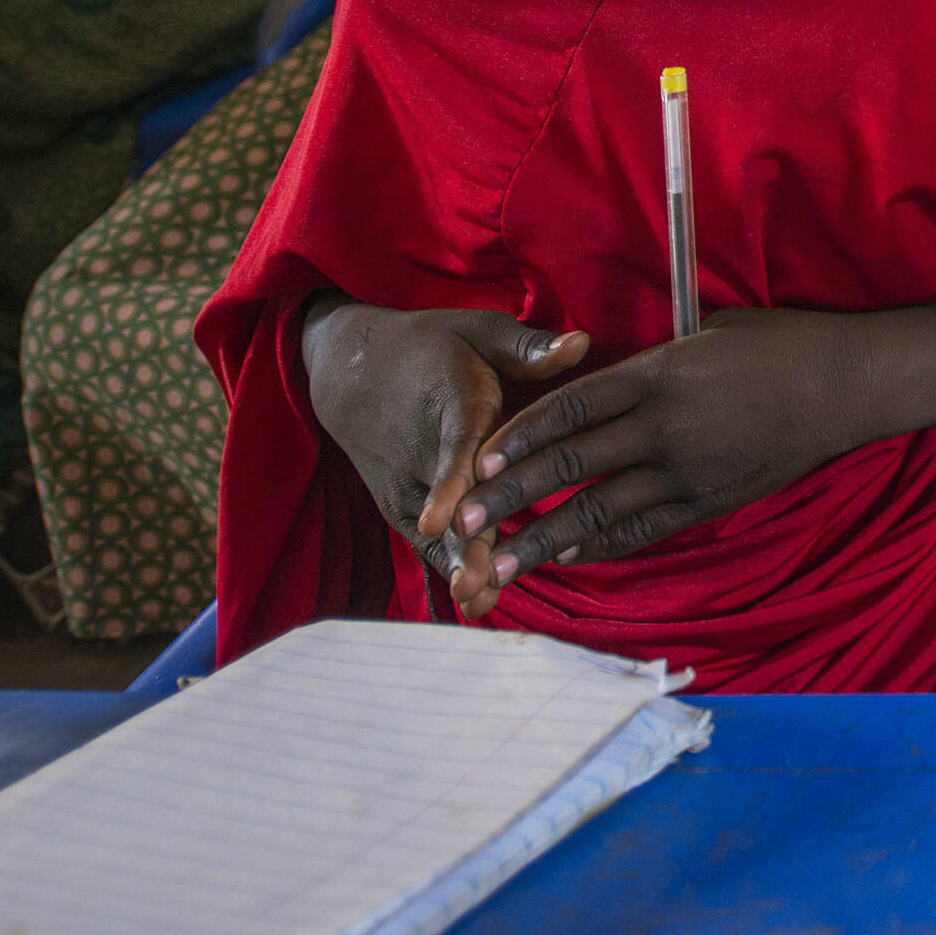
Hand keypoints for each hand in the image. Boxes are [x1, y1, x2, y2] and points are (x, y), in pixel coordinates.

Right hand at [299, 297, 591, 598]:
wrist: (352, 370)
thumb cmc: (434, 347)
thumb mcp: (479, 331)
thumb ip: (528, 347)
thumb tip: (583, 343)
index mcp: (451, 404)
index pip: (452, 449)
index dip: (450, 485)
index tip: (445, 522)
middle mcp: (422, 452)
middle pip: (447, 503)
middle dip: (463, 543)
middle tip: (478, 583)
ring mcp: (408, 485)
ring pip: (437, 532)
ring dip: (456, 565)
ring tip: (479, 602)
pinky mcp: (403, 506)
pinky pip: (431, 541)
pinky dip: (451, 567)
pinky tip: (478, 603)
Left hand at [442, 307, 860, 609]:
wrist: (847, 385)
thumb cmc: (784, 343)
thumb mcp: (711, 331)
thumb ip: (656, 359)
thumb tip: (613, 367)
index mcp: (661, 374)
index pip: (572, 406)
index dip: (522, 435)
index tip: (480, 458)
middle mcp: (665, 426)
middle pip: (573, 464)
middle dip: (513, 495)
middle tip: (464, 520)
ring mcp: (689, 470)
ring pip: (602, 509)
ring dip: (545, 537)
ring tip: (501, 563)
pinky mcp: (712, 499)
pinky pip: (646, 528)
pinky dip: (604, 543)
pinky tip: (570, 554)